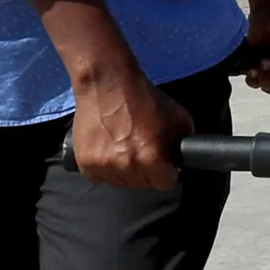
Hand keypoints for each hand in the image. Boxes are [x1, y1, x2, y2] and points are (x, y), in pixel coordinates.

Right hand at [69, 64, 191, 190]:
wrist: (107, 85)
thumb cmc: (143, 98)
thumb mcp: (178, 116)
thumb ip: (183, 140)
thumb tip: (182, 157)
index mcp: (151, 157)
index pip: (165, 184)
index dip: (167, 173)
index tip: (164, 166)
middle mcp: (127, 165)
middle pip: (142, 185)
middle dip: (146, 172)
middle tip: (143, 152)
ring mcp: (103, 166)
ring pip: (120, 183)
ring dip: (125, 172)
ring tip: (125, 150)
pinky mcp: (85, 162)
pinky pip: (99, 177)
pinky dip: (105, 169)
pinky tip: (109, 151)